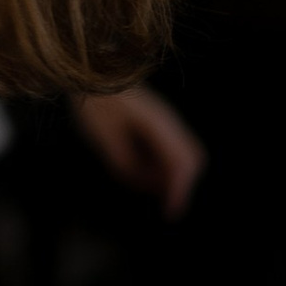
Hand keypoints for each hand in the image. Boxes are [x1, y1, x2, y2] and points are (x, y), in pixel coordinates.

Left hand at [72, 83, 205, 218]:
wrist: (92, 73)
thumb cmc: (94, 103)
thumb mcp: (102, 138)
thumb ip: (124, 163)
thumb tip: (143, 182)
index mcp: (157, 123)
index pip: (182, 162)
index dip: (180, 191)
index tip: (171, 213)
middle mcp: (168, 122)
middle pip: (192, 158)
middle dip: (181, 186)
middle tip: (166, 208)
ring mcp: (166, 121)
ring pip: (184, 156)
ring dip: (167, 176)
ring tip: (131, 170)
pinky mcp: (159, 125)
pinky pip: (169, 152)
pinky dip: (158, 167)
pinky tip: (132, 162)